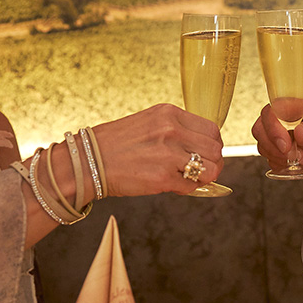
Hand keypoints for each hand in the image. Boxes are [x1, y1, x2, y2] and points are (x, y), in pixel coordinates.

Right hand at [93, 104, 223, 195]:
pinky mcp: (162, 178)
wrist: (87, 161)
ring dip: (203, 177)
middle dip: (212, 163)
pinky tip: (171, 185)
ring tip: (187, 178)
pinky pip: (191, 186)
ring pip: (210, 169)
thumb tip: (200, 147)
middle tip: (200, 170)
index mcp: (170, 114)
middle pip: (216, 149)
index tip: (205, 153)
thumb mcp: (149, 122)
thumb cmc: (115, 144)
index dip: (212, 145)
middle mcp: (172, 130)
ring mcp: (168, 154)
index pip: (212, 129)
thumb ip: (175, 130)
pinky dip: (185, 189)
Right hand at [251, 93, 302, 170]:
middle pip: (260, 129)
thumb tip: (299, 133)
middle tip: (291, 154)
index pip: (271, 112)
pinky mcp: (283, 150)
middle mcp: (283, 118)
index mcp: (294, 104)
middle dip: (272, 146)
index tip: (286, 144)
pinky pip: (271, 159)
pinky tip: (300, 162)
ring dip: (279, 157)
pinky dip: (282, 164)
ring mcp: (281, 134)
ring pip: (263, 145)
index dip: (273, 129)